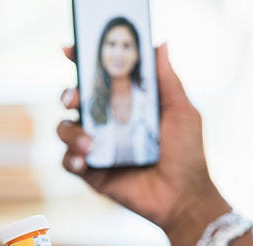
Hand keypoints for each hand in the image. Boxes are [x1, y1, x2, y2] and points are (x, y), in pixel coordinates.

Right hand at [58, 44, 229, 245]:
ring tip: (89, 143)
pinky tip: (83, 159)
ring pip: (65, 129)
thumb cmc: (187, 153)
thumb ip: (166, 78)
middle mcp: (107, 122)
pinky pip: (67, 162)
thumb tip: (160, 42)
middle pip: (75, 100)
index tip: (69, 50)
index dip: (81, 61)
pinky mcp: (92, 173)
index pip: (99, 77)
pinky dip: (69, 158)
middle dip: (68, 94)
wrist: (184, 196)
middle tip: (75, 99)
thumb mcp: (181, 111)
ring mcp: (97, 148)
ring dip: (70, 131)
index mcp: (126, 103)